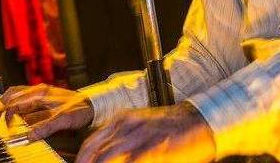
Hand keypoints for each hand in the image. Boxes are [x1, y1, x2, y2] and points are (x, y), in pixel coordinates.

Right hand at [0, 84, 93, 139]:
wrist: (93, 104)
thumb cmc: (80, 109)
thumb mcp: (63, 120)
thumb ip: (45, 127)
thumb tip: (28, 137)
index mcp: (40, 93)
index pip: (14, 102)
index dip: (6, 116)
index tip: (3, 128)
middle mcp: (38, 90)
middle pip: (11, 94)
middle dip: (0, 107)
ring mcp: (40, 92)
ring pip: (16, 94)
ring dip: (6, 104)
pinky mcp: (43, 96)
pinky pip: (23, 97)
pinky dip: (15, 105)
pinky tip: (15, 115)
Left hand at [75, 102, 214, 162]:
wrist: (197, 120)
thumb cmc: (169, 129)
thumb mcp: (141, 130)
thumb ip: (122, 143)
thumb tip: (104, 158)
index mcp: (122, 120)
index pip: (91, 142)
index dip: (82, 159)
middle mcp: (127, 124)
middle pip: (94, 149)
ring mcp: (139, 134)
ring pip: (108, 155)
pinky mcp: (154, 144)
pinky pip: (132, 161)